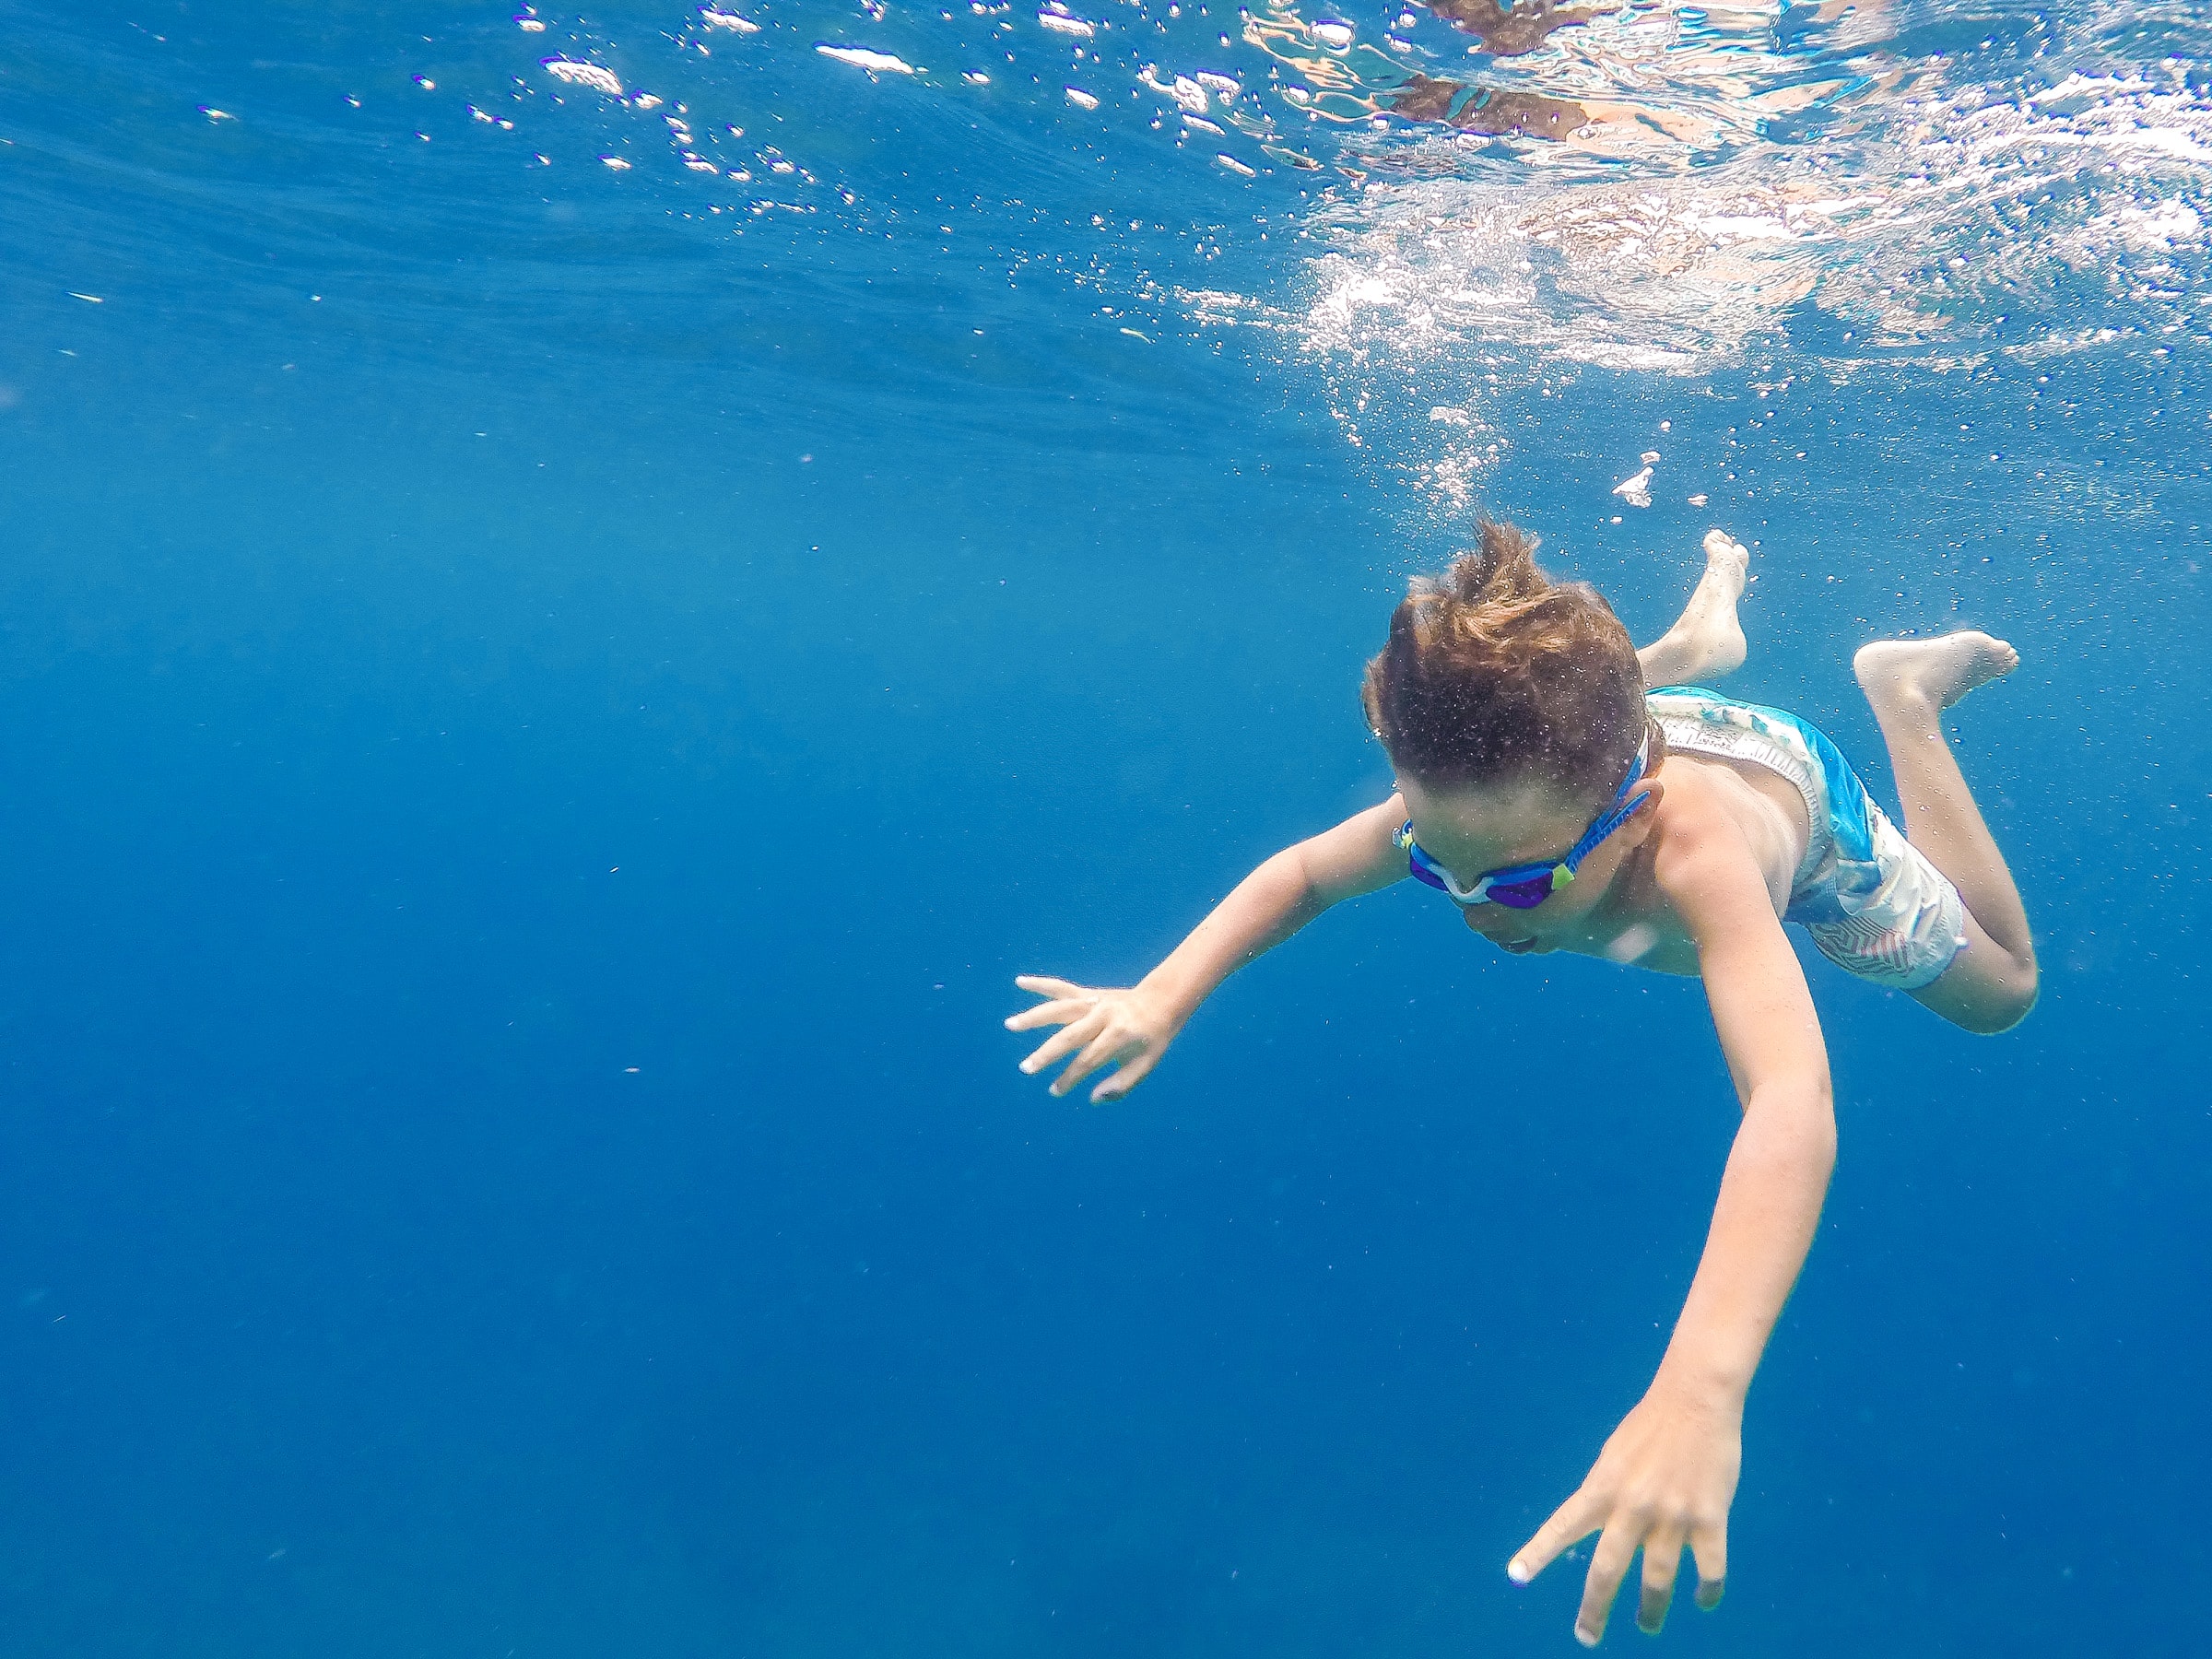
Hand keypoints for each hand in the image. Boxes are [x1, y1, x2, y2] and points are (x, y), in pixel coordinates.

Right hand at [1004, 975, 1185, 1101]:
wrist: (1161, 1001)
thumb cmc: (1152, 1039)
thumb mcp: (1146, 1065)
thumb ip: (1121, 1085)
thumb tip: (1092, 1098)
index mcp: (1120, 1034)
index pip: (1089, 1060)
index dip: (1071, 1078)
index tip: (1054, 1091)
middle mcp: (1104, 1015)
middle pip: (1070, 1035)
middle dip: (1047, 1053)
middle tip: (1026, 1068)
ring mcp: (1095, 1001)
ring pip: (1060, 1008)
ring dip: (1034, 1017)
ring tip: (1010, 1025)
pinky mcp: (1089, 994)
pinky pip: (1062, 988)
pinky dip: (1041, 984)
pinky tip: (1020, 981)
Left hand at [1507, 1380, 1739, 1644]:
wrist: (1696, 1400)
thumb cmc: (1650, 1426)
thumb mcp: (1613, 1457)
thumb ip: (1605, 1496)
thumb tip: (1596, 1532)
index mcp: (1602, 1487)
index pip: (1561, 1526)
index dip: (1537, 1554)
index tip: (1515, 1577)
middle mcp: (1632, 1506)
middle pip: (1607, 1570)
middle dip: (1594, 1609)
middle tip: (1585, 1636)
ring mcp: (1672, 1516)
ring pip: (1657, 1581)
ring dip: (1651, 1610)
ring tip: (1646, 1626)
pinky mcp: (1709, 1519)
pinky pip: (1709, 1570)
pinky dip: (1707, 1592)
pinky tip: (1703, 1600)